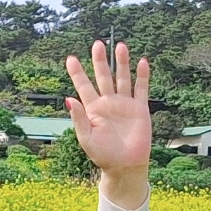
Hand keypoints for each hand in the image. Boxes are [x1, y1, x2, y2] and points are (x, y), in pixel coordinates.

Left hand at [64, 41, 153, 188]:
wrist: (125, 166)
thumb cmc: (103, 155)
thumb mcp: (86, 137)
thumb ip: (78, 118)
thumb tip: (68, 98)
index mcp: (93, 109)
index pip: (84, 86)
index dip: (77, 73)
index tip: (70, 58)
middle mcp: (108, 103)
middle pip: (103, 77)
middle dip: (100, 61)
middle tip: (97, 44)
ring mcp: (125, 104)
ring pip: (122, 78)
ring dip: (121, 63)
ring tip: (120, 46)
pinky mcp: (140, 109)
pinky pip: (141, 89)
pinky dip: (142, 76)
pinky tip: (142, 62)